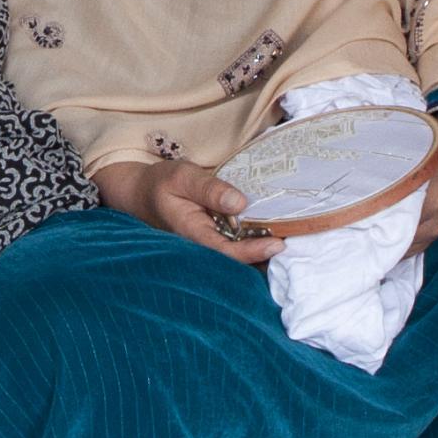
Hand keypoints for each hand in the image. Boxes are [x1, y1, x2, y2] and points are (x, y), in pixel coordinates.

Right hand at [93, 158, 278, 264]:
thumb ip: (209, 189)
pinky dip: (255, 243)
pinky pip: (236, 247)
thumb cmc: (161, 183)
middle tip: (296, 242)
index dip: (253, 251)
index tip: (278, 244)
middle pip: (238, 261)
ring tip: (293, 239)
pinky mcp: (213, 240)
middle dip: (266, 257)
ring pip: (239, 257)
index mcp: (192, 233)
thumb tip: (240, 202)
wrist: (141, 193)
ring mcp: (208, 245)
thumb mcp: (182, 176)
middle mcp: (201, 246)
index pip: (226, 251)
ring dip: (264, 252)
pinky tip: (274, 234)